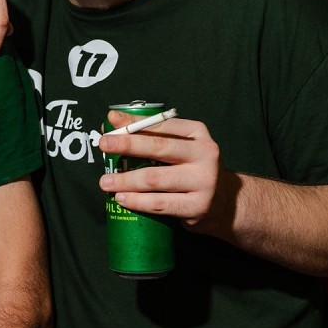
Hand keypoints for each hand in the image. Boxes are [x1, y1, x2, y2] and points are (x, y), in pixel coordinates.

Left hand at [96, 111, 239, 235]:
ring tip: (105, 181)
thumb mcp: (179, 147)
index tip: (111, 121)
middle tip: (103, 145)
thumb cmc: (191, 169)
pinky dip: (137, 201)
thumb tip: (112, 124)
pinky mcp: (197, 206)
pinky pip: (160, 203)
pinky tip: (122, 198)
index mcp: (198, 133)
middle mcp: (205, 153)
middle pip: (159, 147)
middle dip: (127, 145)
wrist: (223, 202)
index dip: (135, 123)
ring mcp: (204, 181)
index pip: (162, 124)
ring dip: (126, 180)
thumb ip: (151, 137)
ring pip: (155, 178)